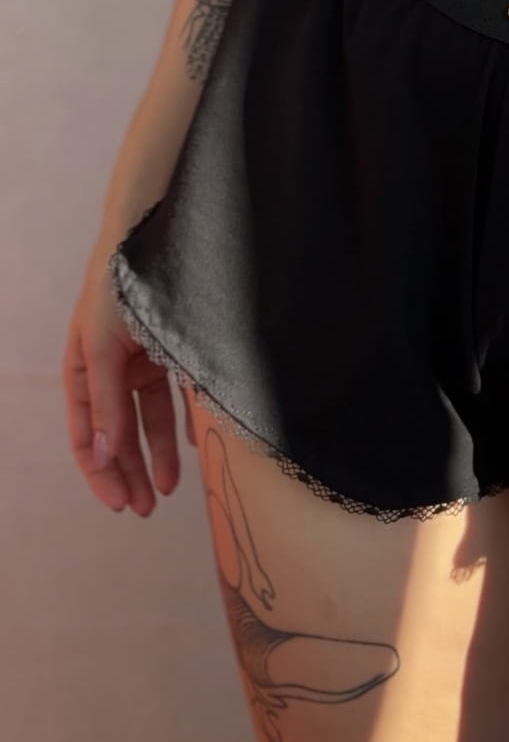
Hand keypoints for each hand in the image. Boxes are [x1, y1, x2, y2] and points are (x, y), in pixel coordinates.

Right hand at [62, 232, 193, 514]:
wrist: (158, 232)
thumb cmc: (121, 286)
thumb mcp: (105, 345)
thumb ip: (106, 401)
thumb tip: (102, 456)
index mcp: (83, 367)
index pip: (85, 433)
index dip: (99, 470)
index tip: (118, 503)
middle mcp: (111, 368)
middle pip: (117, 433)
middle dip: (129, 472)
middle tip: (146, 509)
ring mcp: (142, 360)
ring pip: (147, 419)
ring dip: (156, 455)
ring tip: (170, 490)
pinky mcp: (171, 350)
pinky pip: (176, 396)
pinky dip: (182, 424)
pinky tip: (192, 450)